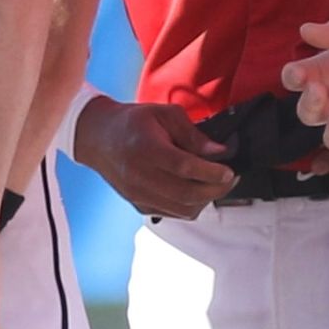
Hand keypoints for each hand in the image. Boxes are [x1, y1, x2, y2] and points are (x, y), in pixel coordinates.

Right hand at [71, 98, 235, 222]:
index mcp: (146, 149)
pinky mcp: (139, 205)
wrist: (98, 139)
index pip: (185, 167)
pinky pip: (173, 214)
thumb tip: (218, 152)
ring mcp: (139, 194)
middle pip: (187, 194)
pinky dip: (191, 206)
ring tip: (215, 186)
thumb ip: (193, 134)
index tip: (229, 171)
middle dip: (216, 190)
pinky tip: (197, 191)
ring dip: (205, 201)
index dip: (211, 173)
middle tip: (229, 179)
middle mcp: (140, 176)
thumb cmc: (132, 124)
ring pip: (183, 210)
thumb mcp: (165, 114)